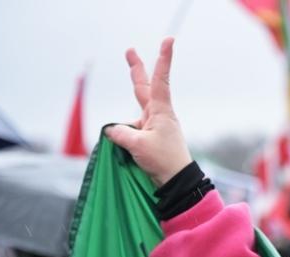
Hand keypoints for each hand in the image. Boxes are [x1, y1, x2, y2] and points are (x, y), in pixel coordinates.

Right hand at [104, 37, 192, 186]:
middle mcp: (158, 115)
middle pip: (143, 88)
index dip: (163, 60)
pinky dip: (126, 141)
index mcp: (160, 111)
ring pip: (133, 117)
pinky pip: (131, 134)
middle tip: (130, 51)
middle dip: (136, 70)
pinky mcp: (150, 139)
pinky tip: (132, 156)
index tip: (169, 41)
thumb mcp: (137, 145)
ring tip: (141, 153)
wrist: (177, 182)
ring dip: (126, 131)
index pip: (159, 80)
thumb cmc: (163, 160)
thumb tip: (112, 130)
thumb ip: (120, 134)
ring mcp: (154, 127)